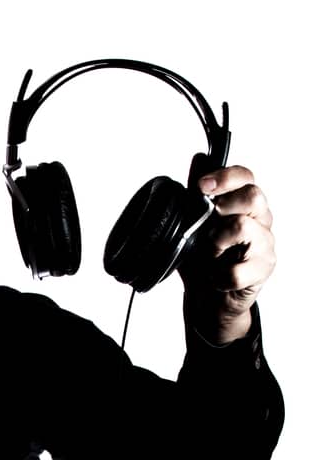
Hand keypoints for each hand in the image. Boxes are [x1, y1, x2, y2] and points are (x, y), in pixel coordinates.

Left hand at [179, 164, 276, 341]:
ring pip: (243, 228)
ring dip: (216, 241)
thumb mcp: (194, 226)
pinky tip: (215, 278)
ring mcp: (265, 244)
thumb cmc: (203, 261)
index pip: (246, 177)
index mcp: (245, 204)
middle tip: (207, 221)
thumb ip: (197, 195)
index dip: (225, 177)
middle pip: (253, 196)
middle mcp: (260, 220)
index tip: (200, 185)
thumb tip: (199, 158)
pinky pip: (237, 270)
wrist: (207, 300)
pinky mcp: (263, 270)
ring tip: (210, 254)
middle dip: (224, 204)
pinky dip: (218, 276)